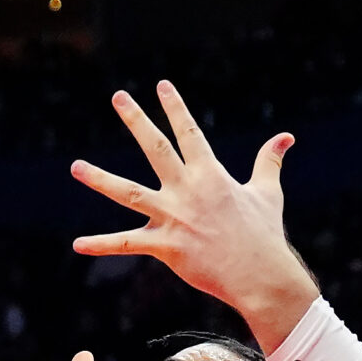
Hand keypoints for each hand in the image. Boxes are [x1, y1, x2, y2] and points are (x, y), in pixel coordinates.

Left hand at [69, 80, 316, 344]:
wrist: (260, 274)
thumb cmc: (263, 234)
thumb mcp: (268, 192)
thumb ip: (269, 161)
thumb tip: (286, 136)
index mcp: (211, 176)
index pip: (189, 133)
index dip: (175, 108)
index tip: (161, 85)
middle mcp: (188, 191)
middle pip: (156, 149)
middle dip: (137, 120)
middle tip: (118, 96)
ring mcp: (174, 217)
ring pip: (128, 193)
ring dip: (100, 179)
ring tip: (75, 166)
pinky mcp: (165, 246)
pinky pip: (127, 244)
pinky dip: (101, 245)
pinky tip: (77, 244)